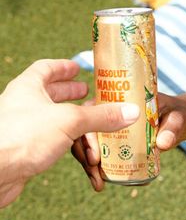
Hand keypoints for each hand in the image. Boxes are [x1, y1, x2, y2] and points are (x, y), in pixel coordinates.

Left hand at [0, 59, 139, 207]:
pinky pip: (58, 144)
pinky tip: (85, 153)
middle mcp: (26, 105)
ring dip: (79, 127)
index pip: (46, 68)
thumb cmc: (22, 136)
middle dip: (71, 95)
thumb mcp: (68, 121)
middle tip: (88, 94)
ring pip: (58, 122)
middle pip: (52, 95)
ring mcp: (27, 128)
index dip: (62, 66)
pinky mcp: (30, 151)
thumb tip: (130, 111)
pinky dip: (73, 147)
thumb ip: (100, 116)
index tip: (77, 67)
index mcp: (29, 87)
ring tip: (96, 127)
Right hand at [73, 92, 185, 191]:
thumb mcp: (179, 118)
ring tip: (98, 183)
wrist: (182, 121)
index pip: (95, 108)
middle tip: (94, 170)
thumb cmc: (180, 114)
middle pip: (87, 127)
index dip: (88, 129)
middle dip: (85, 150)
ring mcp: (112, 126)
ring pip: (90, 142)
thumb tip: (162, 144)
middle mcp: (112, 111)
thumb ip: (172, 128)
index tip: (95, 153)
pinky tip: (100, 182)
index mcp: (122, 98)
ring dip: (89, 162)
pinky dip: (98, 167)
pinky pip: (101, 152)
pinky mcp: (116, 140)